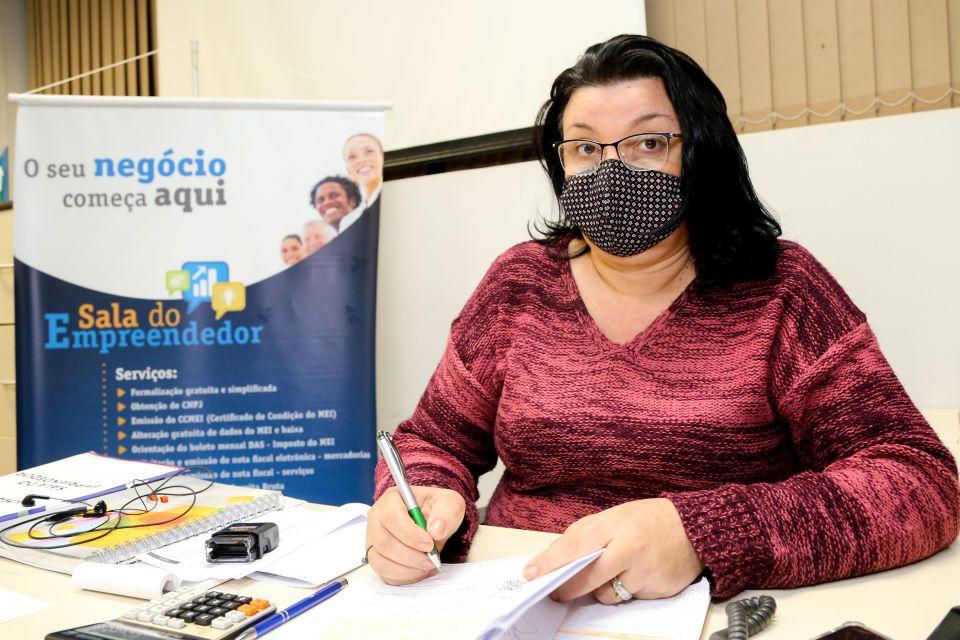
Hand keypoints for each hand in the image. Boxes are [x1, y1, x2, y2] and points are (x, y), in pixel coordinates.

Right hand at [365, 485, 465, 584]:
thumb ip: (446, 512)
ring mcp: (373, 539)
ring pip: (380, 560)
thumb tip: (436, 530)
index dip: (409, 533)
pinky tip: (419, 570)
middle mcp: (377, 518)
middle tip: (431, 558)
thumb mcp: (450, 503)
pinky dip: (403, 576)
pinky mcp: (376, 557)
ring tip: (427, 565)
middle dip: (410, 555)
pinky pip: (383, 573)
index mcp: (392, 499)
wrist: (434, 524)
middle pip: (383, 542)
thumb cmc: (437, 510)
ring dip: (407, 568)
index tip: (429, 543)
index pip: (391, 516)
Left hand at [523, 498, 703, 601]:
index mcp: (613, 524)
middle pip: (587, 576)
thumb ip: (585, 535)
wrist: (694, 529)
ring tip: (617, 571)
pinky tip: (637, 575)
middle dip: (567, 588)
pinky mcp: (656, 590)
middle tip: (556, 592)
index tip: (530, 573)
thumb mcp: (614, 517)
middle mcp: (628, 547)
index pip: (575, 544)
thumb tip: (554, 557)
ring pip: (607, 594)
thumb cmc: (647, 521)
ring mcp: (643, 571)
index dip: (550, 561)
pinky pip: (628, 598)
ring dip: (602, 590)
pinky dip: (626, 591)